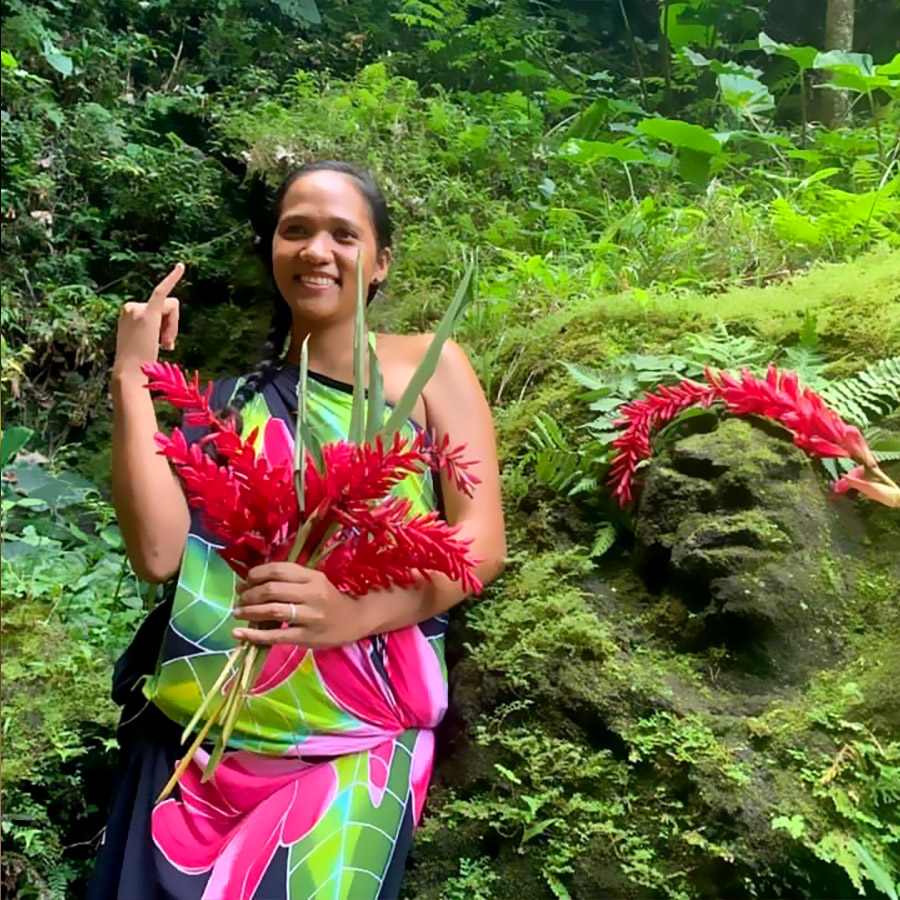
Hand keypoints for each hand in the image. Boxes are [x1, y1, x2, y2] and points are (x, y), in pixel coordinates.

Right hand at [113, 263, 183, 377]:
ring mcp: (137, 309)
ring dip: (172, 328)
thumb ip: (152, 331)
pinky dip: (173, 278)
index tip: (159, 340)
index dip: (166, 326)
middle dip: (171, 327)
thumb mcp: (144, 342)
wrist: (129, 373)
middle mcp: (131, 306)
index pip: (158, 311)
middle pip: (168, 308)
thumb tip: (165, 339)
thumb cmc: (138, 363)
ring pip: (172, 309)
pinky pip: (162, 292)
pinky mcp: (148, 315)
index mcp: (129, 311)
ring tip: (162, 345)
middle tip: (165, 346)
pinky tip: (181, 266)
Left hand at [232, 563, 366, 647]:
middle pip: (272, 590)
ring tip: (237, 613)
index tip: (246, 581)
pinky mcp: (307, 637)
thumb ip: (289, 580)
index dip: (256, 574)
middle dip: (249, 594)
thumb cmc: (329, 600)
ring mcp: (310, 616)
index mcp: (313, 577)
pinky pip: (276, 636)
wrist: (354, 621)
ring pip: (272, 611)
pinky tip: (239, 633)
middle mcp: (313, 594)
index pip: (279, 570)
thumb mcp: (314, 582)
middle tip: (240, 599)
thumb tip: (251, 582)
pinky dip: (254, 634)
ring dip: (249, 611)